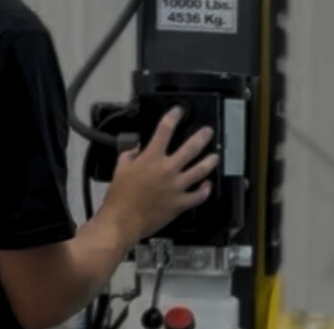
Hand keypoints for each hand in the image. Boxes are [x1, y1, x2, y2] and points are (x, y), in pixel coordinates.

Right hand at [101, 107, 219, 240]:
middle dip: (202, 137)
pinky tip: (208, 185)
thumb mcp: (120, 169)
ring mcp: (177, 186)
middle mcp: (167, 169)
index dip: (173, 117)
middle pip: (191, 148)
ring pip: (200, 170)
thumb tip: (137, 149)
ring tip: (215, 156)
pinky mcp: (180, 203)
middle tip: (208, 132)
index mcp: (151, 158)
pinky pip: (198, 196)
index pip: (164, 130)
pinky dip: (205, 190)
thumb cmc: (118, 196)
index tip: (179, 111)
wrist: (121, 221)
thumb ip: (129, 155)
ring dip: (210, 161)